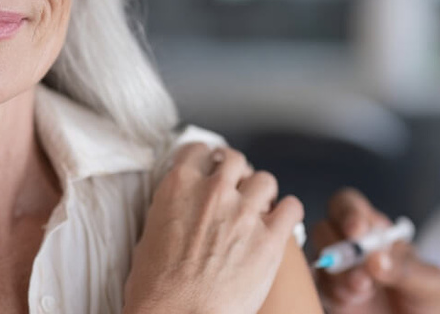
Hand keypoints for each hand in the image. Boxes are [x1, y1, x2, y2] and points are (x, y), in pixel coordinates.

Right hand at [123, 143, 303, 313]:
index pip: (197, 150)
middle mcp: (213, 192)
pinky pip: (291, 208)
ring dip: (261, 190)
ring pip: (265, 179)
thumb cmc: (156, 289)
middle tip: (235, 184)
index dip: (206, 157)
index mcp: (178, 187)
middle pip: (235, 159)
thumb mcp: (148, 236)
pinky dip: (287, 211)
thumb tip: (182, 211)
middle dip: (236, 170)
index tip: (209, 164)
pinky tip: (281, 220)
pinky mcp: (269, 239)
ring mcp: (244, 213)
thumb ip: (171, 211)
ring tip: (259, 205)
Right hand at [313, 188, 439, 313]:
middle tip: (362, 273)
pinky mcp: (328, 294)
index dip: (347, 212)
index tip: (356, 231)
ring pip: (319, 257)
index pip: (348, 204)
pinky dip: (329, 291)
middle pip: (324, 227)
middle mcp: (349, 245)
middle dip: (340, 248)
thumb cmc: (426, 301)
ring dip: (337, 273)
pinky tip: (350, 301)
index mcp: (374, 230)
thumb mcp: (429, 282)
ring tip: (362, 291)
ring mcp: (336, 270)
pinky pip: (315, 285)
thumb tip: (376, 259)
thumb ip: (405, 269)